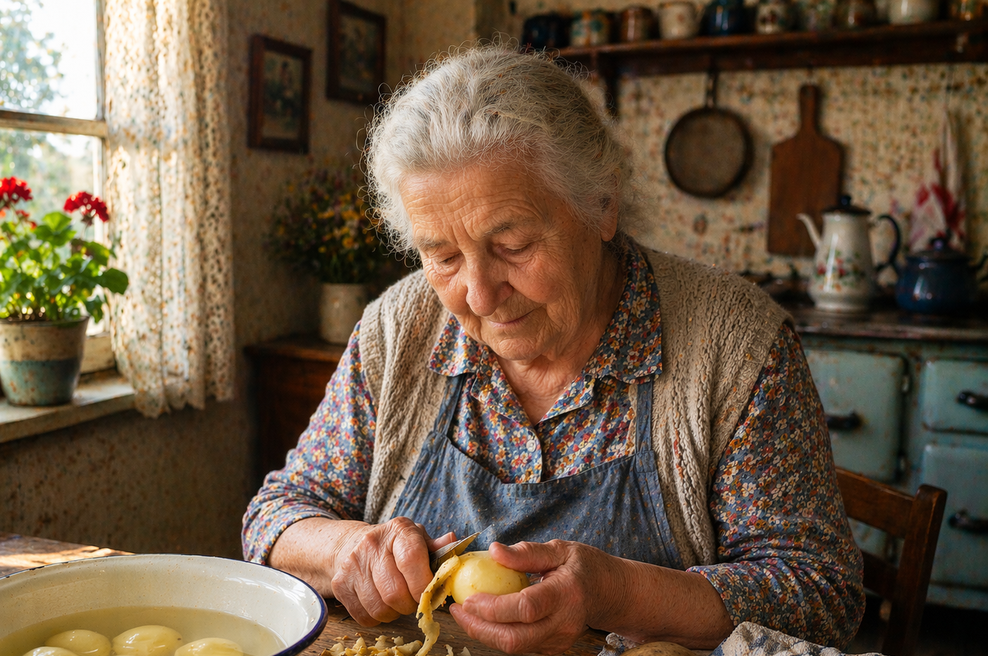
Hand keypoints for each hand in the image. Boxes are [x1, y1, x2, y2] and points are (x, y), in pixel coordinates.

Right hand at [331, 517, 456, 625]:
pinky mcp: (340, 585)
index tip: (430, 593)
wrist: (351, 545)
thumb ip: (436, 546)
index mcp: (398, 530)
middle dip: (411, 604)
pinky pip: (365, 616)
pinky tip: (381, 602)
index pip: (412, 559)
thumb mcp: (416, 539)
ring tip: (398, 600)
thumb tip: (453, 540)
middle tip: (414, 600)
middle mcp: (372, 545)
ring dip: (394, 612)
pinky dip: (377, 617)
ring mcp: (353, 565)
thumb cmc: (393, 545)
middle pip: (396, 592)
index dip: (424, 583)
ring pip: (380, 608)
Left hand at [448, 540, 621, 654]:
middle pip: (514, 638)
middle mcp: (563, 624)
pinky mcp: (552, 649)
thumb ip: (527, 553)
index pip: (526, 608)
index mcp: (566, 594)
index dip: (493, 607)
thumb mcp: (561, 549)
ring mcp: (559, 641)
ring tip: (464, 612)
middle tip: (456, 609)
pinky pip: (519, 646)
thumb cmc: (585, 567)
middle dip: (479, 628)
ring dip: (484, 632)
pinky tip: (484, 617)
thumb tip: (494, 550)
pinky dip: (497, 633)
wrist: (611, 594)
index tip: (468, 597)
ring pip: (513, 647)